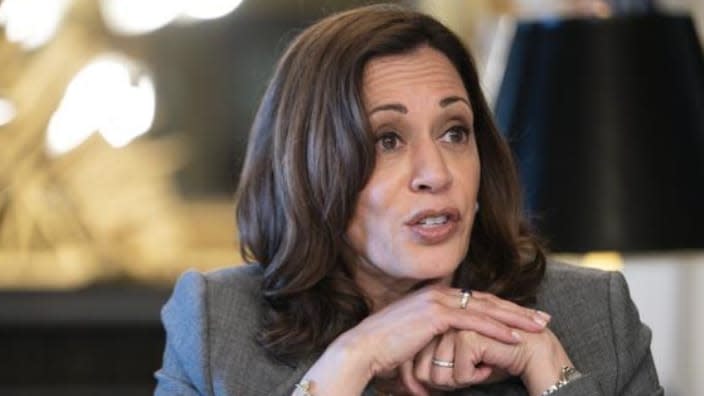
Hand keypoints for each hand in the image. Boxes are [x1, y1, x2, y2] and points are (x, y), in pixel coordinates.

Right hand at [298, 286, 547, 395]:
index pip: (477, 300)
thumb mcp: (416, 338)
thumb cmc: (386, 349)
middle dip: (517, 310)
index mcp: (434, 296)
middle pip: (487, 300)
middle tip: (542, 318)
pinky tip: (516, 337)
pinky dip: (497, 329)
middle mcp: (438, 293)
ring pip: (486, 308)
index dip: (503, 309)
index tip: (524, 317)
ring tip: (538, 326)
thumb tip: (449, 351)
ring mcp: (437, 301)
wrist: (364, 349)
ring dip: (516, 318)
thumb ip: (435, 338)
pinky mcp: (436, 314)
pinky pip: (475, 321)